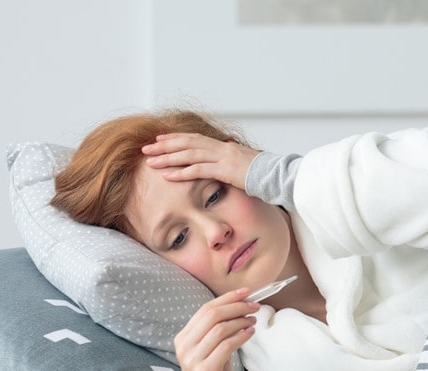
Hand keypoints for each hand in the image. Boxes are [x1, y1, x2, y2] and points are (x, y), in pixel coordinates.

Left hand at [142, 133, 259, 190]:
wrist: (280, 176)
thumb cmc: (265, 174)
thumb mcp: (246, 166)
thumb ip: (232, 164)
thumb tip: (226, 168)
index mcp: (225, 146)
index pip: (195, 138)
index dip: (176, 138)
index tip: (160, 139)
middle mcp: (222, 148)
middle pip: (187, 143)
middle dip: (165, 145)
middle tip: (147, 148)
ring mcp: (223, 158)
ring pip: (189, 154)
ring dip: (167, 158)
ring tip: (150, 161)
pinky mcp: (225, 171)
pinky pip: (199, 170)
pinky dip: (181, 173)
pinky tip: (167, 175)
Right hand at [173, 288, 259, 370]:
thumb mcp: (213, 349)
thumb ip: (218, 330)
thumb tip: (240, 305)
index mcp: (183, 338)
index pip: (205, 310)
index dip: (227, 298)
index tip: (246, 291)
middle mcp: (183, 347)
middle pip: (211, 315)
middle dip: (236, 307)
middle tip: (255, 306)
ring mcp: (191, 360)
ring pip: (219, 329)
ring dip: (240, 321)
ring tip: (254, 320)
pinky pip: (225, 346)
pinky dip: (240, 336)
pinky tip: (250, 333)